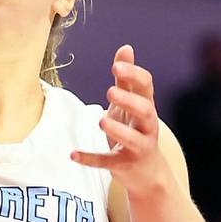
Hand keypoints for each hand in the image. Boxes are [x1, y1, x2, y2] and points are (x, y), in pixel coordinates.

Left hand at [71, 46, 171, 194]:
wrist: (147, 173)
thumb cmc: (136, 132)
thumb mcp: (131, 105)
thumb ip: (127, 79)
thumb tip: (126, 48)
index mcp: (146, 107)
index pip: (147, 87)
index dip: (134, 75)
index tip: (116, 67)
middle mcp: (146, 126)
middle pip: (145, 111)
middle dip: (129, 101)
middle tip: (110, 92)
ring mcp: (138, 147)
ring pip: (133, 139)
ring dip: (118, 130)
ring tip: (101, 120)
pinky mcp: (125, 165)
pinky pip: (109, 162)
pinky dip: (91, 159)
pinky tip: (73, 155)